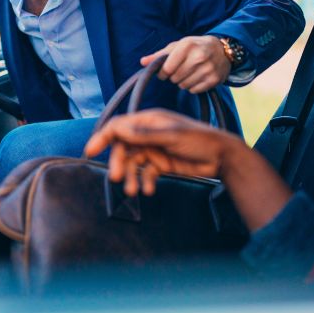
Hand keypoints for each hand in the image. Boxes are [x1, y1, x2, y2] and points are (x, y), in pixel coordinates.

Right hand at [84, 108, 293, 230]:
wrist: (223, 157)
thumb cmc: (200, 139)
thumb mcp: (172, 136)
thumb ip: (145, 135)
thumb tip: (119, 130)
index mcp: (149, 121)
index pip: (119, 126)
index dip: (103, 137)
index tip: (90, 151)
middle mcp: (148, 134)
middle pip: (123, 148)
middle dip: (118, 162)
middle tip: (116, 178)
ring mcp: (154, 149)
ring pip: (133, 163)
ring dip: (130, 176)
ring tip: (132, 191)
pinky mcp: (161, 163)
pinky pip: (145, 173)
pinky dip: (144, 182)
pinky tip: (149, 190)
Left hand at [140, 35, 230, 92]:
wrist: (223, 50)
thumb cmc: (194, 47)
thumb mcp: (177, 46)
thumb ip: (159, 55)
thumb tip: (142, 62)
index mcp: (187, 45)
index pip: (167, 68)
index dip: (163, 73)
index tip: (164, 72)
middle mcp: (199, 56)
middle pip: (175, 78)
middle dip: (173, 77)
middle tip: (179, 70)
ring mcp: (208, 69)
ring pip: (184, 86)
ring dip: (182, 82)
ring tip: (188, 73)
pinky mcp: (214, 80)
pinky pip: (194, 90)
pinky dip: (192, 87)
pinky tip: (197, 77)